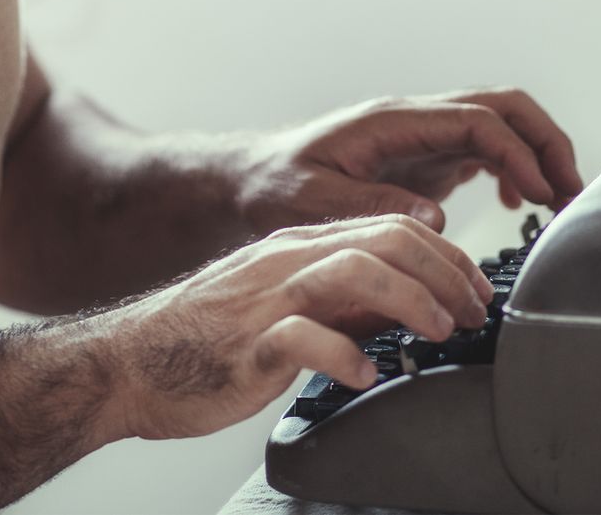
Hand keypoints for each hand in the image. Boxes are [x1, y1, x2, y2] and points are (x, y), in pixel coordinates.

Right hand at [99, 214, 493, 439]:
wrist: (125, 364)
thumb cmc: (205, 341)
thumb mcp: (285, 306)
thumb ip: (341, 302)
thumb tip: (407, 310)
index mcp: (298, 247)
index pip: (389, 227)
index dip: (445, 254)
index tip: (475, 288)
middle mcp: (286, 261)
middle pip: (383, 238)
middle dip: (443, 273)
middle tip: (473, 312)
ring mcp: (265, 299)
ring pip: (352, 271)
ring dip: (409, 299)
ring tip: (437, 333)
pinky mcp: (245, 345)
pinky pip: (303, 339)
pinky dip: (345, 355)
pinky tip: (366, 375)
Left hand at [236, 87, 584, 233]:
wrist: (250, 180)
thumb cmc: (273, 186)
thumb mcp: (311, 199)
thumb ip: (371, 204)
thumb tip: (434, 216)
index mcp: (394, 121)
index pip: (477, 120)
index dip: (517, 153)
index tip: (540, 193)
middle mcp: (417, 121)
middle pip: (504, 108)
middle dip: (546, 141)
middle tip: (573, 191)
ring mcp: (425, 137)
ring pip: (501, 126)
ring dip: (538, 155)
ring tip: (562, 201)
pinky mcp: (426, 159)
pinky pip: (486, 151)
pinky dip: (516, 170)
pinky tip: (522, 205)